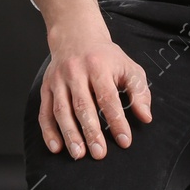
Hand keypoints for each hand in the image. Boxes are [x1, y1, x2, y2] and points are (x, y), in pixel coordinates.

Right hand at [38, 27, 152, 159]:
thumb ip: (139, 91)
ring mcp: (58, 80)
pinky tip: (56, 147)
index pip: (108, 97)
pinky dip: (48, 131)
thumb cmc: (105, 56)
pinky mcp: (46, 87)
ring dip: (70, 134)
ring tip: (79, 154)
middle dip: (91, 132)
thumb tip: (145, 116)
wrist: (76, 35)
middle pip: (83, 105)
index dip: (117, 120)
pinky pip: (44, 112)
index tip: (125, 140)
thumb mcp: (128, 67)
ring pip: (62, 110)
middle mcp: (76, 72)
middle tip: (100, 153)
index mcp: (98, 66)